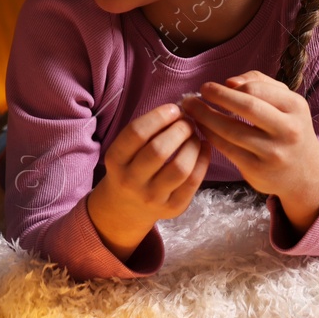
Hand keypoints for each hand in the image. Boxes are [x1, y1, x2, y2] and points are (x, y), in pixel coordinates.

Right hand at [86, 100, 211, 255]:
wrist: (126, 208)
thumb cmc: (129, 168)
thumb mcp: (124, 150)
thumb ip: (145, 132)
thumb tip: (179, 111)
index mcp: (115, 161)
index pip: (137, 133)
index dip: (159, 116)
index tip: (174, 109)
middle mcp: (131, 181)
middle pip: (159, 150)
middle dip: (179, 129)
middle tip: (188, 121)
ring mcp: (152, 197)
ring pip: (180, 168)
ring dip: (192, 145)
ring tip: (195, 135)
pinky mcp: (172, 208)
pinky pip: (193, 182)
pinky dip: (203, 160)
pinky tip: (203, 148)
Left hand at [180, 70, 318, 231]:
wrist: (305, 172)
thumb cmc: (287, 128)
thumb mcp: (286, 102)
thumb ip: (260, 83)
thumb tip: (229, 82)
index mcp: (295, 107)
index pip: (256, 90)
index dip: (228, 88)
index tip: (209, 88)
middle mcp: (288, 129)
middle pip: (246, 107)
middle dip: (215, 98)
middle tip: (193, 96)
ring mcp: (274, 152)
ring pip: (232, 130)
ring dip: (205, 117)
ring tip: (191, 109)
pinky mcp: (259, 170)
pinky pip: (228, 149)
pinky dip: (210, 136)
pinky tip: (201, 128)